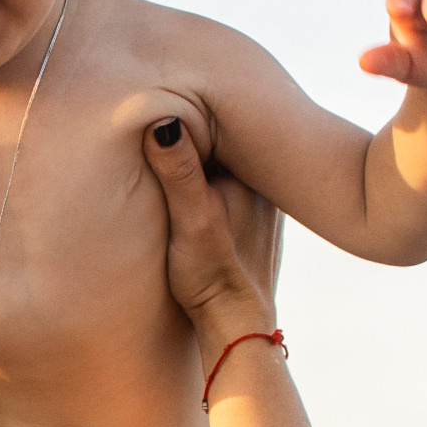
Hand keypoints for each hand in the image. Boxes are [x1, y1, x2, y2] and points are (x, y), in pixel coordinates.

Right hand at [143, 121, 280, 349]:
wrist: (237, 326)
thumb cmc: (213, 276)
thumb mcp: (191, 219)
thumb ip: (178, 171)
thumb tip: (162, 121)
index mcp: (259, 172)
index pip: (222, 122)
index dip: (189, 110)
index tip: (159, 99)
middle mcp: (268, 181)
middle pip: (224, 139)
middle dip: (196, 127)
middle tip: (158, 110)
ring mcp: (262, 200)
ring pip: (226, 160)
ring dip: (201, 152)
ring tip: (168, 140)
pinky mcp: (251, 218)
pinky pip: (227, 181)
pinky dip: (209, 175)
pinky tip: (191, 181)